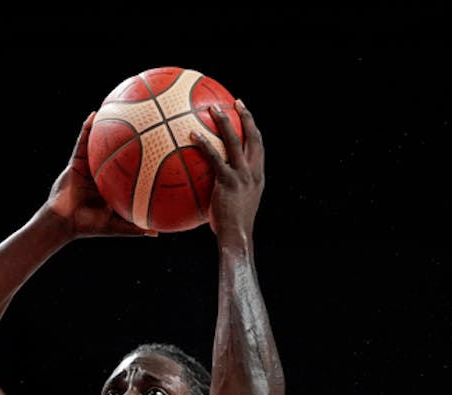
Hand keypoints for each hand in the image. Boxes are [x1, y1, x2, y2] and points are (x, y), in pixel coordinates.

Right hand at [45, 113, 152, 237]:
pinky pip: (82, 142)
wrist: (64, 223)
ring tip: (118, 106)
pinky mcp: (76, 162)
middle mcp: (102, 172)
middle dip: (129, 135)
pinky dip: (86, 128)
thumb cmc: (88, 226)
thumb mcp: (116, 226)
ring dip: (107, 124)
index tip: (156, 144)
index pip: (130, 167)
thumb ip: (134, 227)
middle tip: (144, 119)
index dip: (141, 156)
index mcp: (113, 184)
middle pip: (118, 150)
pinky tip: (93, 115)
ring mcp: (89, 166)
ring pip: (100, 142)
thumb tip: (157, 233)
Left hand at [193, 100, 263, 240]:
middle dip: (246, 117)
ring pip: (235, 141)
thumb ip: (228, 191)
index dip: (254, 129)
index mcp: (258, 177)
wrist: (237, 236)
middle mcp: (254, 172)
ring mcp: (242, 175)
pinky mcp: (228, 181)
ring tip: (213, 108)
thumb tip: (209, 186)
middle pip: (253, 137)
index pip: (259, 147)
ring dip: (225, 121)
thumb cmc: (232, 227)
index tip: (247, 115)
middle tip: (237, 102)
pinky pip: (215, 157)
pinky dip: (204, 143)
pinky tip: (192, 135)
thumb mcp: (236, 205)